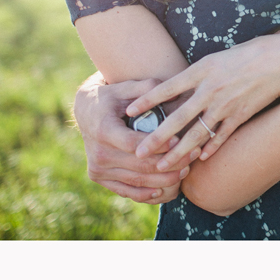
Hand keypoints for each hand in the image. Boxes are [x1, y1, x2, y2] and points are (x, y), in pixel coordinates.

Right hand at [74, 76, 195, 202]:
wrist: (86, 112)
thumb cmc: (112, 97)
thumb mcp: (126, 87)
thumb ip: (148, 87)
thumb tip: (173, 90)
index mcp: (104, 130)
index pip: (134, 144)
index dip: (159, 145)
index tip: (181, 141)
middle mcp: (99, 153)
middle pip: (140, 165)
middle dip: (171, 162)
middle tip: (194, 155)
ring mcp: (98, 169)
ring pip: (137, 180)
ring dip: (165, 179)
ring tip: (186, 170)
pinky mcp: (99, 178)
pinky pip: (126, 191)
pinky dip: (147, 193)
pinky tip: (165, 190)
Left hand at [126, 33, 279, 167]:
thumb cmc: (249, 53)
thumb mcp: (217, 57)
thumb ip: (196, 75)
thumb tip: (176, 89)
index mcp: (202, 70)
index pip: (167, 88)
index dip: (147, 101)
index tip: (128, 112)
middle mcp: (211, 89)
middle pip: (178, 118)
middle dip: (156, 137)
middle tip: (139, 152)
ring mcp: (226, 104)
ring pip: (198, 134)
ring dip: (179, 152)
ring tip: (164, 165)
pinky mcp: (241, 115)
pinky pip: (221, 136)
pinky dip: (210, 148)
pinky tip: (199, 159)